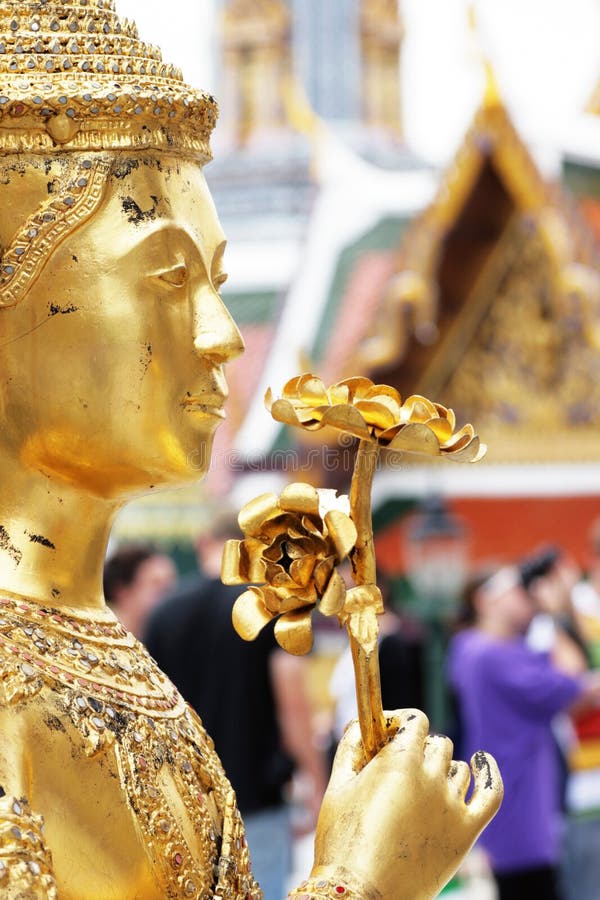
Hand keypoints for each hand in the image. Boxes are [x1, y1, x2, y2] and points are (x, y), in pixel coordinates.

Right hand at [311, 709, 502, 899]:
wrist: (361, 895)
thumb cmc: (342, 842)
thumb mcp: (338, 786)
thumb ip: (351, 747)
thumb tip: (359, 725)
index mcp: (400, 761)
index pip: (415, 721)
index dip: (402, 724)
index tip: (389, 736)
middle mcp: (431, 777)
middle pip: (437, 744)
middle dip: (418, 750)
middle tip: (398, 772)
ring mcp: (451, 804)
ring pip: (459, 769)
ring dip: (442, 771)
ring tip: (422, 789)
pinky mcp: (466, 832)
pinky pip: (491, 793)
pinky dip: (490, 774)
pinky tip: (483, 761)